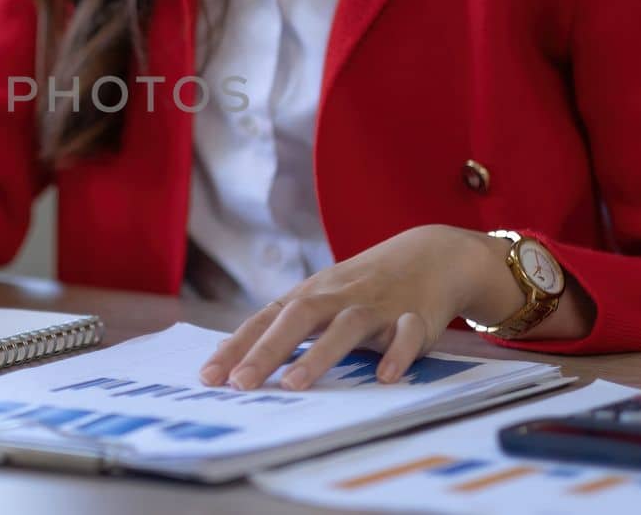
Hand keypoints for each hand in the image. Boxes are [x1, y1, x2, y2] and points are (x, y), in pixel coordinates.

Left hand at [199, 225, 513, 389]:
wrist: (431, 254)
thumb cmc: (362, 287)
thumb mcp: (320, 300)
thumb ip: (282, 327)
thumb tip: (232, 356)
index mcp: (310, 296)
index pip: (265, 320)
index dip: (237, 347)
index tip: (209, 376)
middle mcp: (338, 297)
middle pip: (297, 318)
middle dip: (266, 351)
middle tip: (240, 384)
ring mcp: (377, 306)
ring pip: (346, 326)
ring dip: (320, 355)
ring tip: (294, 385)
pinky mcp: (416, 317)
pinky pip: (408, 334)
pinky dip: (398, 354)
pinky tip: (385, 377)